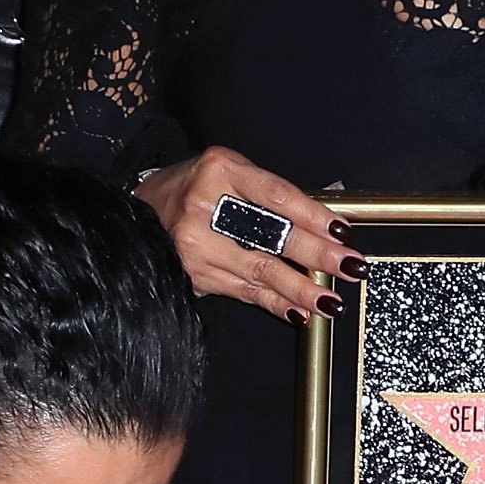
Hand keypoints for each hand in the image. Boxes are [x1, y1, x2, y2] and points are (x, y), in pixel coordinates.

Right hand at [134, 146, 362, 324]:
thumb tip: (329, 208)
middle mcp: (205, 206)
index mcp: (219, 171)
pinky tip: (299, 312)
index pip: (276, 196)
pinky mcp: (195, 275)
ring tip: (331, 301)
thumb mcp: (227, 173)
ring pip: (260, 271)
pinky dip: (275, 303)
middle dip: (316, 255)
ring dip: (300, 289)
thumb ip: (272, 192)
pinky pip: (244, 292)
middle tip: (350, 267)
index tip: (342, 232)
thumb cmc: (189, 190)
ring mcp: (196, 245)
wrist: (135, 218)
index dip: (313, 216)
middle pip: (272, 236)